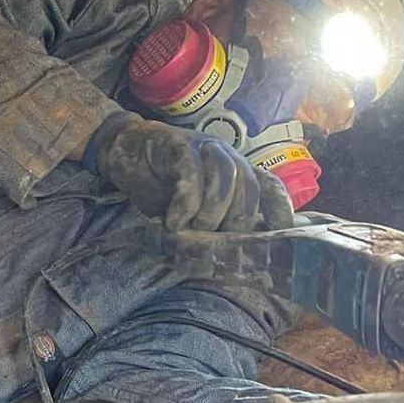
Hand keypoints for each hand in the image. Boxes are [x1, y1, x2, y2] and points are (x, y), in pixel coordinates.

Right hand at [96, 117, 290, 232]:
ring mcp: (204, 147)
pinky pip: (192, 172)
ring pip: (226, 177)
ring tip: (194, 229)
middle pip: (249, 189)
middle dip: (235, 223)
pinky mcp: (178, 144)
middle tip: (216, 245)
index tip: (278, 243)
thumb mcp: (192, 211)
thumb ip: (213, 225)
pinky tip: (173, 221)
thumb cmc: (162, 185)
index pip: (271, 189)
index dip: (280, 215)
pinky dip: (186, 202)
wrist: (123, 150)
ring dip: (212, 211)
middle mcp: (228, 156)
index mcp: (238, 172)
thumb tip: (232, 258)